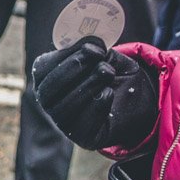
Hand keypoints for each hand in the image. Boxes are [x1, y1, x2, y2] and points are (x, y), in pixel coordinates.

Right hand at [32, 36, 158, 150]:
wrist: (136, 99)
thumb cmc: (112, 73)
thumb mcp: (105, 56)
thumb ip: (95, 49)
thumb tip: (92, 42)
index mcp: (46, 77)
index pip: (43, 68)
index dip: (66, 56)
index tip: (94, 47)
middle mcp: (48, 101)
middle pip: (49, 88)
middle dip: (75, 69)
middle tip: (101, 60)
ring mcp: (63, 121)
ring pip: (65, 107)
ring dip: (89, 85)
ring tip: (108, 73)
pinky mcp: (82, 137)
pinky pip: (83, 124)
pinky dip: (97, 105)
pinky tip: (108, 92)